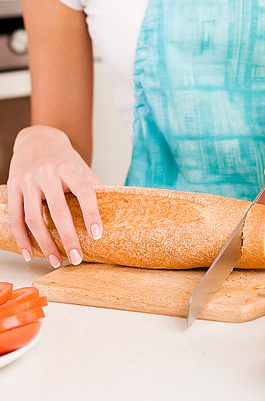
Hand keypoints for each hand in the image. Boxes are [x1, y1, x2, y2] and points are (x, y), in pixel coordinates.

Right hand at [7, 125, 101, 267]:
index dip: (92, 213)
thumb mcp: (82, 168)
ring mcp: (27, 181)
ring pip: (33, 218)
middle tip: (76, 258)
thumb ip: (94, 189)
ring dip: (44, 243)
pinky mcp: (13, 187)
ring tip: (56, 261)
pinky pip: (15, 218)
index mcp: (68, 168)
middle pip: (57, 209)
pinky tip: (32, 254)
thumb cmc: (65, 160)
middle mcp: (46, 173)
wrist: (37, 139)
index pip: (84, 191)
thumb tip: (116, 214)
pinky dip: (22, 239)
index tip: (97, 234)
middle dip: (67, 237)